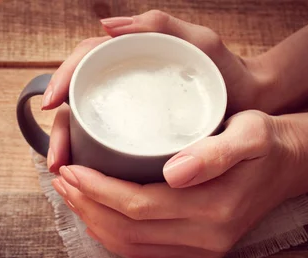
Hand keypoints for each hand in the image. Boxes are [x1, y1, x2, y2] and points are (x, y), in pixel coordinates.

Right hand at [44, 10, 267, 172]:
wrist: (256, 106)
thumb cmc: (230, 71)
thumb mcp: (200, 42)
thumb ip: (160, 25)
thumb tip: (105, 27)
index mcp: (130, 58)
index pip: (84, 64)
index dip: (62, 80)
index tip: (52, 106)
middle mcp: (125, 84)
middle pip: (78, 103)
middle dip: (61, 132)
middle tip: (59, 162)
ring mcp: (131, 112)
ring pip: (88, 129)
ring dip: (71, 151)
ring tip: (68, 176)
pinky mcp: (139, 137)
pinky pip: (106, 148)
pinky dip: (92, 165)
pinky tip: (89, 184)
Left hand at [51, 111, 301, 257]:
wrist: (288, 167)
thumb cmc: (264, 143)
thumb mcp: (250, 133)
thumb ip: (214, 153)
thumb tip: (172, 173)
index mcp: (214, 209)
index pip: (137, 206)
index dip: (97, 190)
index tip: (71, 169)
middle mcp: (205, 239)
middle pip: (126, 231)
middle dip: (86, 207)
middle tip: (62, 180)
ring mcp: (202, 251)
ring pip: (131, 247)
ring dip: (93, 223)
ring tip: (71, 196)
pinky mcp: (198, 253)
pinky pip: (144, 253)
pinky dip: (113, 238)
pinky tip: (97, 217)